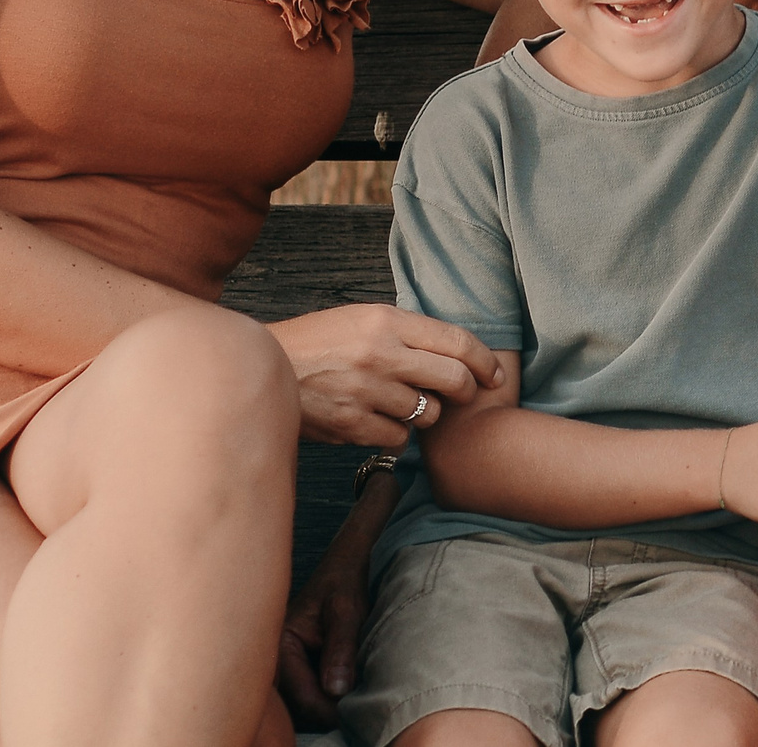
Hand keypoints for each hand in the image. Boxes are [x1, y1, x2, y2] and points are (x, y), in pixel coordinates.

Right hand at [267, 305, 504, 446]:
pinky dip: (393, 433)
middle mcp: (380, 354)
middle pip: (453, 380)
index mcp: (386, 321)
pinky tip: (374, 419)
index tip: (494, 375)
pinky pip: (398, 438)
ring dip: (423, 413)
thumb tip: (455, 352)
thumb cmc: (317, 342)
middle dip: (465, 391)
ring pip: (427, 414)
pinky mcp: (351, 424)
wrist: (262, 367)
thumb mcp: (361, 319)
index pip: (457, 341)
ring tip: (399, 402)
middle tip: (460, 395)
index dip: (485, 361)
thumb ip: (406, 332)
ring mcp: (366, 391)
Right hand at [275, 518, 370, 725]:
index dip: (329, 710)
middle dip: (328, 711)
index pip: (302, 696)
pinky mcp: (300, 670)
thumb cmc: (344, 583)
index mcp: (281, 645)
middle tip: (359, 706)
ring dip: (329, 705)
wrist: (346, 566)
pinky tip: (349, 689)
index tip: (355, 712)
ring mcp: (288, 668)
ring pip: (306, 706)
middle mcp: (277, 661)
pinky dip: (330, 698)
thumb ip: (341, 648)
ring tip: (356, 696)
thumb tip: (336, 690)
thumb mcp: (346, 610)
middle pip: (301, 707)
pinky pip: (311, 696)